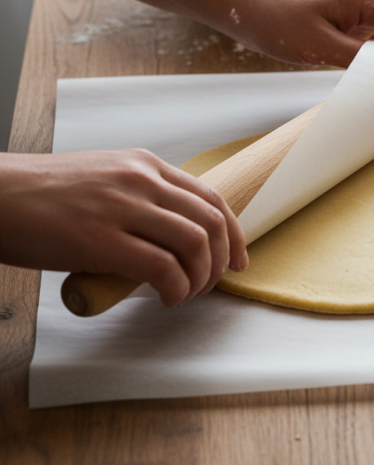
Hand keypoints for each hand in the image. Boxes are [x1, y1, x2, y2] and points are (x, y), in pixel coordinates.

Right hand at [0, 150, 247, 307]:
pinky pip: (163, 268)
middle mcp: (142, 180)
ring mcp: (122, 208)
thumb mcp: (104, 179)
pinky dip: (176, 289)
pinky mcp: (101, 240)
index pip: (212, 198)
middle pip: (212, 222)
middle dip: (222, 261)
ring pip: (195, 244)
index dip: (235, 233)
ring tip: (186, 295)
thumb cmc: (43, 195)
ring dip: (201, 279)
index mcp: (145, 165)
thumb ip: (140, 196)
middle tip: (211, 284)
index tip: (237, 259)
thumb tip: (172, 231)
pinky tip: (166, 299)